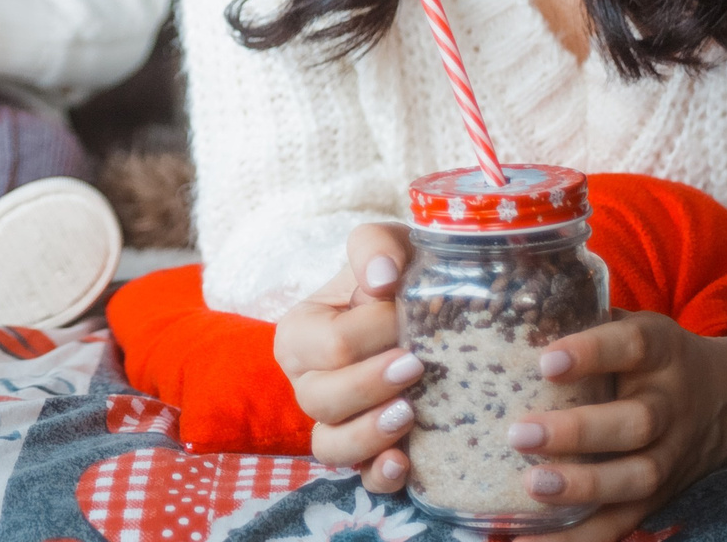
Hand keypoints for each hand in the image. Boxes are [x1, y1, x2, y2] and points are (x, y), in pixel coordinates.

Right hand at [273, 224, 422, 492]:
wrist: (426, 308)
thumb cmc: (397, 277)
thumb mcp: (385, 247)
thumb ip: (375, 247)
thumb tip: (382, 278)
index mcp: (300, 333)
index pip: (331, 342)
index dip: (375, 332)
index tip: (412, 313)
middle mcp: (307, 383)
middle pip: (322, 398)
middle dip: (370, 384)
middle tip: (417, 365)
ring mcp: (335, 424)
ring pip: (331, 445)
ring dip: (370, 432)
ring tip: (411, 414)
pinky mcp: (367, 454)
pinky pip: (360, 479)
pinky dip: (379, 475)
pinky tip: (405, 463)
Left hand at [507, 315, 726, 540]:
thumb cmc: (653, 357)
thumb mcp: (633, 325)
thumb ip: (580, 316)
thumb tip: (502, 297)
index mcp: (661, 351)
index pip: (632, 346)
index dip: (592, 352)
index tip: (546, 360)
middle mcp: (671, 404)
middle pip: (636, 423)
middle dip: (578, 432)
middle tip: (520, 433)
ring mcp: (670, 455)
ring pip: (636, 477)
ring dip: (584, 487)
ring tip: (532, 486)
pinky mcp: (659, 495)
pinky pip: (622, 523)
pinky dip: (579, 540)